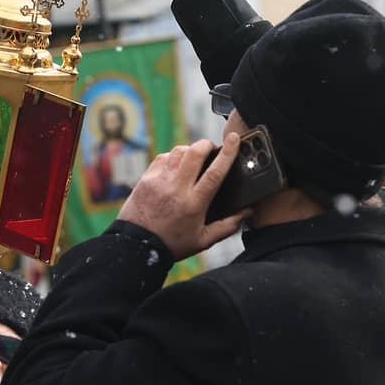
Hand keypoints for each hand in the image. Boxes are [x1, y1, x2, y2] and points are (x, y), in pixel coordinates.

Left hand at [117, 134, 251, 260]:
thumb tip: (247, 212)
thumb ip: (228, 226)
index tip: (234, 138)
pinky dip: (173, 156)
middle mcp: (177, 189)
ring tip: (196, 156)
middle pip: (195, 153)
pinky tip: (177, 164)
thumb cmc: (171, 244)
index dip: (227, 153)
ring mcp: (159, 181)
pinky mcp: (146, 179)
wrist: (136, 246)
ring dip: (190, 149)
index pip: (214, 173)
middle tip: (212, 147)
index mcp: (194, 204)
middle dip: (207, 144)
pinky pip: (163, 157)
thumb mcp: (203, 240)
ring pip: (178, 151)